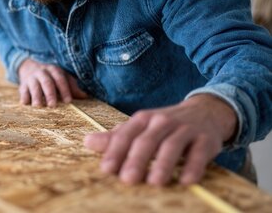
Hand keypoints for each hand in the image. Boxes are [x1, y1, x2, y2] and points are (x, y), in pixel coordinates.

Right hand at [17, 59, 87, 106]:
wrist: (28, 67)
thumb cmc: (50, 76)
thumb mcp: (61, 77)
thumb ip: (72, 86)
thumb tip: (85, 96)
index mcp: (54, 70)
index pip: (60, 79)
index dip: (64, 90)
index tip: (68, 101)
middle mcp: (42, 72)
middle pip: (47, 82)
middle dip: (50, 94)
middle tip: (52, 105)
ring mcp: (31, 78)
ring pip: (34, 86)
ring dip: (36, 96)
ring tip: (38, 106)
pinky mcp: (23, 85)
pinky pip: (23, 91)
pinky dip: (24, 97)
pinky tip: (25, 104)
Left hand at [84, 94, 236, 185]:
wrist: (206, 111)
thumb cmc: (165, 125)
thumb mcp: (140, 127)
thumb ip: (116, 137)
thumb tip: (87, 142)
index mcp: (143, 119)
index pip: (126, 135)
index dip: (115, 152)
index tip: (106, 169)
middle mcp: (163, 121)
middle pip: (147, 140)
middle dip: (136, 160)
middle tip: (128, 179)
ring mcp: (185, 129)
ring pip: (172, 145)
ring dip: (163, 164)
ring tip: (155, 182)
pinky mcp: (206, 139)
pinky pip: (199, 153)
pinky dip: (193, 166)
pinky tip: (187, 180)